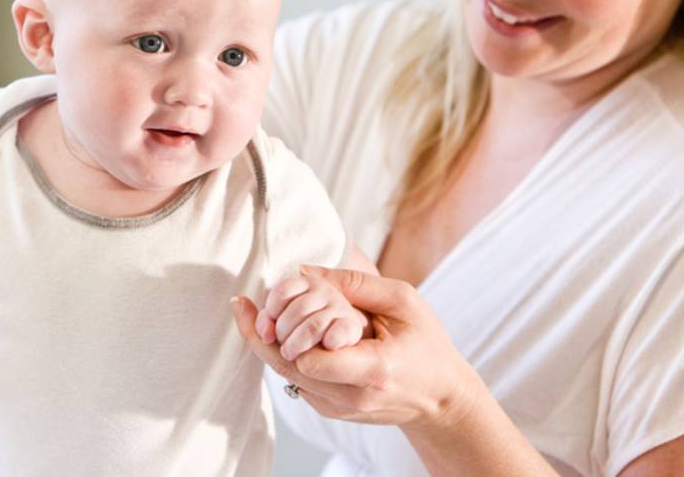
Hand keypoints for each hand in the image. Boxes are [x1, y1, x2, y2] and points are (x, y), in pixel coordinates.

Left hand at [232, 265, 478, 429]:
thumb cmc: (427, 345)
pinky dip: (288, 357)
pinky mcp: (332, 412)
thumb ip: (355, 284)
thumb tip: (304, 271)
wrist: (440, 399)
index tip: (268, 305)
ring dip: (271, 344)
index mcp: (374, 370)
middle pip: (288, 368)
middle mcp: (353, 397)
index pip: (310, 360)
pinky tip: (285, 333)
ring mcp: (340, 409)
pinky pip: (297, 382)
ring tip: (258, 313)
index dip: (286, 333)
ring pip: (287, 376)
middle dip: (262, 336)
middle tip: (243, 305)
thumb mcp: (403, 302)